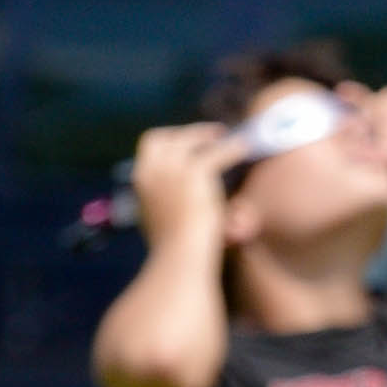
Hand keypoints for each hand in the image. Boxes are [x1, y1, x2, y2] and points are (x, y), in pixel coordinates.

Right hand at [128, 121, 232, 243]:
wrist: (180, 255)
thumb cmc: (174, 247)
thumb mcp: (160, 219)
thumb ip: (164, 201)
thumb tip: (174, 197)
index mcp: (140, 182)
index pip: (150, 147)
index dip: (170, 140)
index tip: (187, 140)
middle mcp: (150, 171)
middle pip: (165, 137)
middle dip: (187, 132)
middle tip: (212, 133)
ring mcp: (170, 170)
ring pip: (190, 140)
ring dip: (209, 136)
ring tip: (231, 137)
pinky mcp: (194, 173)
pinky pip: (217, 153)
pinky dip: (231, 149)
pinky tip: (245, 149)